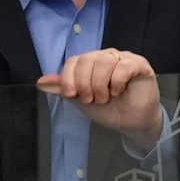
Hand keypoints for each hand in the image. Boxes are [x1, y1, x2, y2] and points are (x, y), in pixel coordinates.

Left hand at [39, 49, 164, 143]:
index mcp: (92, 62)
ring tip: (105, 98)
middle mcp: (107, 56)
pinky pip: (123, 67)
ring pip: (104, 62)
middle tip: (91, 100)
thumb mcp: (81, 100)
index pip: (74, 61)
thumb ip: (63, 89)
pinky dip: (117, 82)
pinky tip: (119, 92)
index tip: (73, 96)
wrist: (130, 124)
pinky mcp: (139, 65)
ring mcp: (124, 59)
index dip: (70, 78)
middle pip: (88, 60)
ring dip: (101, 85)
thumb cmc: (108, 110)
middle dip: (85, 84)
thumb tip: (40, 82)